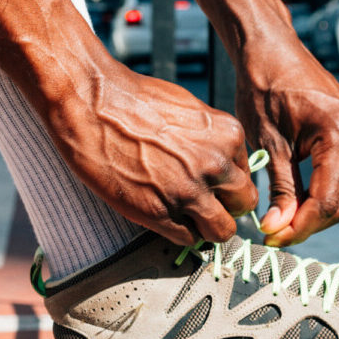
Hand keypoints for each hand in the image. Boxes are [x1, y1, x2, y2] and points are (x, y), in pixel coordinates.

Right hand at [46, 62, 257, 245]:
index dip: (227, 182)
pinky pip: (187, 239)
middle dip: (224, 206)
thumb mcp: (189, 109)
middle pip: (243, 204)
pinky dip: (177, 232)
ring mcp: (188, 192)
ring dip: (206, 227)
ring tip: (185, 216)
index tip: (211, 184)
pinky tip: (161, 214)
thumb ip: (210, 138)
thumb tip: (217, 159)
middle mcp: (215, 166)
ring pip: (221, 231)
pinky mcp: (159, 213)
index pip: (246, 174)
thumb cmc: (133, 99)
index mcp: (228, 136)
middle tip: (203, 202)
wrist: (92, 103)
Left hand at [235, 35, 338, 246]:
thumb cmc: (263, 89)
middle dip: (311, 224)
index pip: (328, 200)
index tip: (273, 238)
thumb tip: (278, 229)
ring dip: (319, 213)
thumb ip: (280, 188)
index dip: (300, 226)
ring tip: (283, 221)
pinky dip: (326, 194)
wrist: (271, 52)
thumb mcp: (267, 143)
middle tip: (276, 234)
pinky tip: (297, 201)